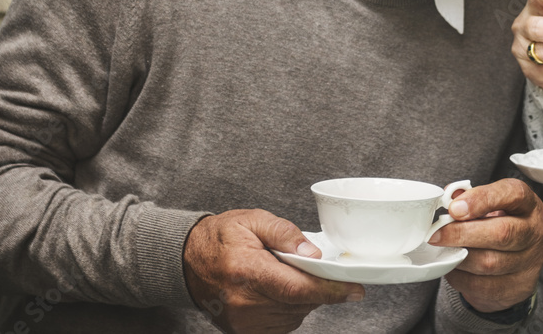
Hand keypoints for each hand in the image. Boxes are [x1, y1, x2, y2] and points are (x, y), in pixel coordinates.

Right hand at [183, 209, 363, 332]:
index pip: (298, 288)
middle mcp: (243, 302)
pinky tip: (278, 291)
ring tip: (284, 275)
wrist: (187, 260)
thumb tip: (314, 253)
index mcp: (246, 271)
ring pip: (294, 316)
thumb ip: (285, 233)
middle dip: (316, 287)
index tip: (355, 290)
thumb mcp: (253, 220)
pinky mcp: (242, 332)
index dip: (330, 291)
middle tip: (310, 267)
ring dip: (301, 298)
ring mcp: (242, 322)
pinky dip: (289, 309)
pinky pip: (281, 325)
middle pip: (300, 303)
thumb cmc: (221, 237)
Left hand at [428, 179, 542, 312]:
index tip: (454, 208)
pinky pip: (483, 285)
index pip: (513, 195)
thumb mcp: (490, 204)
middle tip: (436, 234)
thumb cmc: (498, 223)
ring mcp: (530, 262)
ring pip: (489, 263)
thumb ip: (470, 197)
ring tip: (443, 249)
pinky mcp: (519, 287)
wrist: (517, 260)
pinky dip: (461, 276)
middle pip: (502, 233)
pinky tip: (453, 266)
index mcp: (528, 204)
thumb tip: (448, 197)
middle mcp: (535, 232)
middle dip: (463, 233)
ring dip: (459, 256)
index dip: (481, 200)